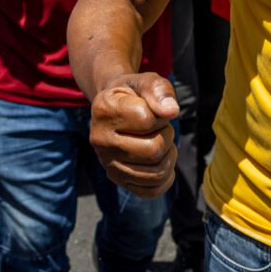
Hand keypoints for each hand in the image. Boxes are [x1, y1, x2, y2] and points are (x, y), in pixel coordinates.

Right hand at [88, 72, 178, 197]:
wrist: (116, 108)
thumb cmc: (134, 94)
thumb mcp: (145, 81)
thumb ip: (159, 90)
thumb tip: (171, 111)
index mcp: (103, 110)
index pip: (147, 119)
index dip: (160, 114)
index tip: (152, 109)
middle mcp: (99, 140)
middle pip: (153, 150)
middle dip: (167, 136)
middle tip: (160, 127)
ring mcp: (107, 163)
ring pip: (157, 172)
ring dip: (169, 155)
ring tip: (159, 141)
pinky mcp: (118, 180)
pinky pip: (152, 190)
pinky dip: (166, 177)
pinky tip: (160, 160)